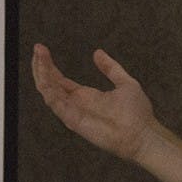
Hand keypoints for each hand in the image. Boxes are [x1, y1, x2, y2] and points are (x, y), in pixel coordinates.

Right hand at [31, 43, 157, 160]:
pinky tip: (45, 78)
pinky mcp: (74, 121)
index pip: (60, 80)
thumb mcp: (124, 82)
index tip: (42, 49)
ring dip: (42, 75)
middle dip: (42, 67)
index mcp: (86, 96)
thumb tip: (98, 52)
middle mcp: (77, 104)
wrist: (143, 133)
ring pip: (50, 93)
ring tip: (38, 58)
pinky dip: (49, 91)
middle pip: (51, 84)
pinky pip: (57, 105)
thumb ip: (111, 68)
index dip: (49, 66)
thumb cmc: (137, 114)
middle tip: (37, 48)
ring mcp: (74, 112)